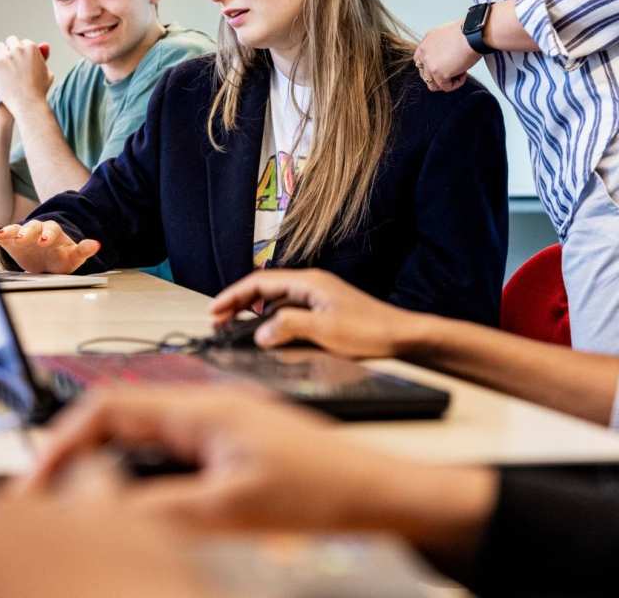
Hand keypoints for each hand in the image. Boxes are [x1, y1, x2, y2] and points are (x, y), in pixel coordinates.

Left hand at [0, 37, 52, 114]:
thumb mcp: (46, 72)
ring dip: (0, 54)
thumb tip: (44, 44)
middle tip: (10, 61)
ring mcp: (6, 56)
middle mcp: (19, 49)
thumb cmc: (39, 91)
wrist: (28, 103)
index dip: (22, 52)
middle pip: (11, 41)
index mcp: (32, 48)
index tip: (20, 60)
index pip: (24, 42)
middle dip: (10, 49)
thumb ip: (44, 57)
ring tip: (2, 66)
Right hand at [0, 218, 99, 272]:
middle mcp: (36, 230)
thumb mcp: (73, 257)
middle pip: (32, 226)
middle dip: (27, 232)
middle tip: (22, 238)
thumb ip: (83, 250)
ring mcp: (22, 235)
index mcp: (53, 233)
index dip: (47, 234)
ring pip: (14, 229)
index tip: (44, 241)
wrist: (46, 260)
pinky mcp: (9, 242)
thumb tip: (96, 244)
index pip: (52, 229)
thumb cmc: (60, 258)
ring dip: (7, 231)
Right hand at [30, 387, 496, 561]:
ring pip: (144, 435)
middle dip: (79, 453)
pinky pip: (170, 451)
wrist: (374, 490)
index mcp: (200, 408)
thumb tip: (102, 517)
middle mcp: (205, 406)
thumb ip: (161, 510)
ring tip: (86, 503)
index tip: (37, 483)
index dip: (65, 441)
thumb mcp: (231, 508)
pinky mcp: (231, 442)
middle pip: (122, 417)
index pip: (111, 408)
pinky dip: (142, 473)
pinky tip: (142, 502)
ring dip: (110, 463)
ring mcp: (218, 422)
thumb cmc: (319, 488)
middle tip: (51, 498)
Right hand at [210, 268, 420, 357]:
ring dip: (253, 311)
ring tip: (235, 326)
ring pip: (275, 299)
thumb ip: (289, 327)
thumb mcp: (325, 330)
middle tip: (217, 319)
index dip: (234, 295)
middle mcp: (311, 285)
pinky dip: (270, 318)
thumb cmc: (371, 331)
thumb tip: (259, 332)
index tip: (215, 309)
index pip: (260, 282)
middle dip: (238, 302)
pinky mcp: (324, 311)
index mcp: (309, 282)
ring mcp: (318, 297)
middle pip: (265, 288)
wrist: (404, 337)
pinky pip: (287, 310)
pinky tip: (266, 332)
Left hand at [414, 22, 478, 91]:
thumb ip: (440, 48)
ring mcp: (430, 64)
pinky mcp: (439, 73)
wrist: (473, 34)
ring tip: (458, 73)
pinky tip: (463, 74)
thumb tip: (445, 57)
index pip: (420, 61)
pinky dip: (456, 84)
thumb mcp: (446, 36)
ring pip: (433, 84)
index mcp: (426, 43)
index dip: (432, 67)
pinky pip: (446, 87)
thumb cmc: (467, 33)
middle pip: (425, 74)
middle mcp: (425, 53)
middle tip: (452, 72)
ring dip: (446, 81)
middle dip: (438, 76)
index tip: (443, 67)